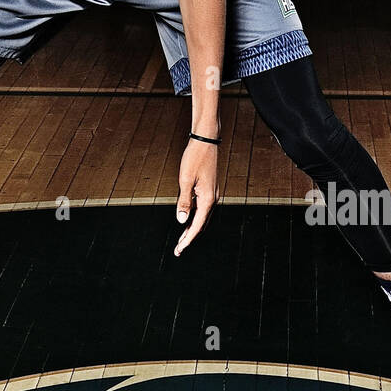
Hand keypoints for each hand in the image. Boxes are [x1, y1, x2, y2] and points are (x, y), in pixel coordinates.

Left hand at [173, 137, 218, 255]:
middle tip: (178, 249)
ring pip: (202, 217)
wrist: (205, 140)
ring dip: (192, 228)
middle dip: (189, 237)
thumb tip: (181, 221)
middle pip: (201, 224)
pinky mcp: (209, 188)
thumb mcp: (185, 180)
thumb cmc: (194, 158)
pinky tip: (187, 219)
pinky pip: (202, 208)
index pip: (197, 225)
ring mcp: (212, 193)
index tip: (179, 250)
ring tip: (182, 239)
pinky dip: (195, 217)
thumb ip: (184, 201)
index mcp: (207, 199)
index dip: (188, 239)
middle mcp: (212, 198)